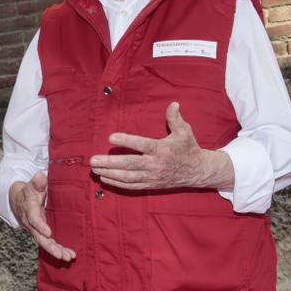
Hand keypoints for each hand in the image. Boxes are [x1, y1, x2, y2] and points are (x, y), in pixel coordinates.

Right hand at [9, 172, 75, 261]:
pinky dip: (58, 250)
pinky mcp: (41, 234)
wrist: (18, 200)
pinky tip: (69, 255)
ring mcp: (36, 230)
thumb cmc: (28, 192)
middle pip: (40, 238)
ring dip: (57, 251)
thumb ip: (37, 182)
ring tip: (68, 257)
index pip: (34, 220)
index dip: (41, 226)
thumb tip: (40, 176)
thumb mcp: (31, 185)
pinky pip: (49, 244)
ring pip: (45, 243)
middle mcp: (32, 224)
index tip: (49, 233)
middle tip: (61, 255)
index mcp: (30, 210)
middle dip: (51, 247)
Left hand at [90, 102, 231, 189]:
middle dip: (110, 162)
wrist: (198, 171)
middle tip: (93, 159)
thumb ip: (175, 118)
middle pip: (130, 164)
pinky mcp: (151, 185)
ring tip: (94, 168)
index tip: (111, 137)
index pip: (142, 145)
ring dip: (109, 173)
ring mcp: (152, 176)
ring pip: (128, 177)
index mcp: (162, 149)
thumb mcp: (184, 131)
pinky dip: (117, 183)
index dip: (127, 141)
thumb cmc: (188, 148)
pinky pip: (131, 186)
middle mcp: (156, 164)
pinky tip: (104, 178)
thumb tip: (173, 103)